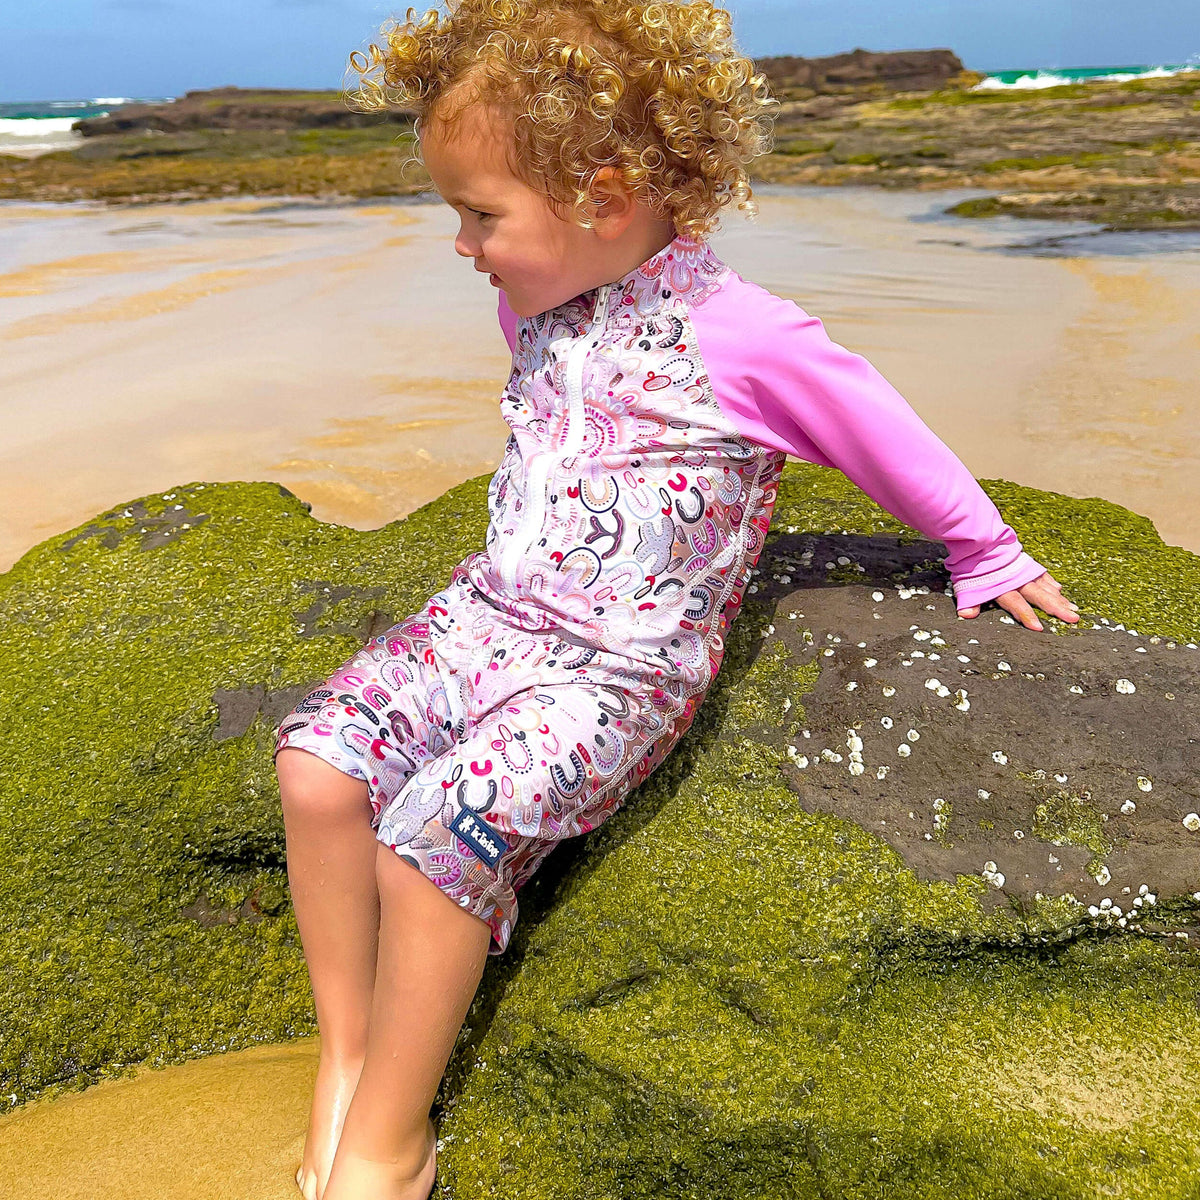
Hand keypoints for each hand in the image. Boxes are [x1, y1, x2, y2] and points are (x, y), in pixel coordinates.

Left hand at [958, 571, 1079, 631]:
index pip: (1016, 604)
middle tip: (1073, 618)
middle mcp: (1017, 579)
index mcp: (1002, 586)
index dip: (1026, 615)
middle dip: (1056, 608)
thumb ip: (970, 600)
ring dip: (1059, 598)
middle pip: (1039, 596)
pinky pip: (1042, 575)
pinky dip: (1050, 583)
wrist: (980, 539)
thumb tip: (966, 615)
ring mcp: (1024, 571)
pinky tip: (1059, 590)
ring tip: (1072, 610)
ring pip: (1045, 586)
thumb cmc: (972, 565)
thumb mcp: (966, 584)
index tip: (1038, 628)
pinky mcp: (1027, 565)